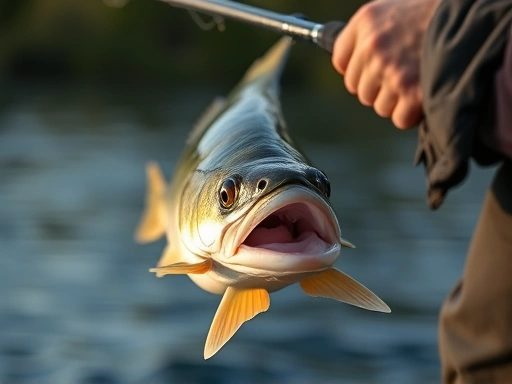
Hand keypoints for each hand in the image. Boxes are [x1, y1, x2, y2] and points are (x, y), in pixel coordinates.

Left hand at [332, 0, 440, 128]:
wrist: (471, 17)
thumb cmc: (430, 14)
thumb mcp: (391, 10)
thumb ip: (367, 33)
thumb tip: (347, 63)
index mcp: (365, 22)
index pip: (340, 61)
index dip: (356, 68)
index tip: (369, 69)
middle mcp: (374, 47)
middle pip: (358, 89)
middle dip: (377, 87)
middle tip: (399, 74)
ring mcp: (392, 71)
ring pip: (378, 106)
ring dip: (395, 100)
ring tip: (414, 82)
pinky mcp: (412, 92)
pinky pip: (398, 118)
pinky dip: (410, 113)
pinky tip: (420, 97)